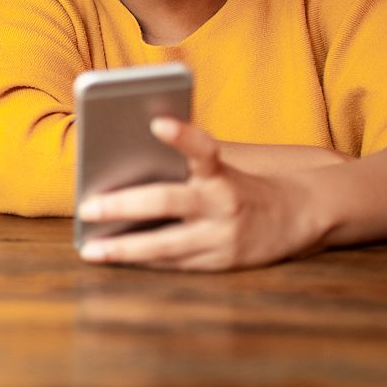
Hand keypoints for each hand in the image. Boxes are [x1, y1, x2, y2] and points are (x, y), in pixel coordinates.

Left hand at [76, 119, 329, 270]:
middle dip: (123, 204)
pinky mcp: (222, 264)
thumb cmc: (240, 183)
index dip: (182, 135)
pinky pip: (175, 265)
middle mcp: (224, 203)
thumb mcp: (222, 165)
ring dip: (124, 248)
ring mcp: (224, 237)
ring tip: (90, 248)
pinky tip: (114, 258)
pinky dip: (142, 262)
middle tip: (87, 206)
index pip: (203, 148)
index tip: (157, 121)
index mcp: (222, 172)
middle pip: (168, 201)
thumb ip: (181, 163)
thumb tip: (118, 160)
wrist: (299, 215)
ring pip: (166, 245)